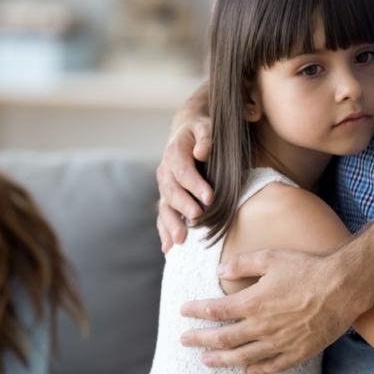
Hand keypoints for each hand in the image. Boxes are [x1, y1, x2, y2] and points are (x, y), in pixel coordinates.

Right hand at [157, 89, 212, 252]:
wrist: (187, 133)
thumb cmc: (201, 131)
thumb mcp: (205, 126)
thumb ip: (205, 137)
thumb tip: (201, 152)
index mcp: (174, 153)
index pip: (183, 171)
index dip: (195, 185)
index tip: (210, 198)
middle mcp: (165, 171)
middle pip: (172, 192)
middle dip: (184, 206)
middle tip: (198, 218)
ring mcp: (164, 187)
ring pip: (165, 207)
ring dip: (171, 224)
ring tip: (180, 240)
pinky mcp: (167, 198)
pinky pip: (163, 215)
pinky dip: (164, 231)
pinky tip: (168, 248)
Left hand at [179, 249, 360, 373]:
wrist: (343, 286)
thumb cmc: (308, 268)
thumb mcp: (271, 257)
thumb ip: (243, 263)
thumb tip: (219, 271)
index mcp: (253, 302)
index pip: (216, 310)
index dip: (197, 311)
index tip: (183, 312)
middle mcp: (263, 326)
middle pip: (224, 338)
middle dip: (200, 340)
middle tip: (184, 341)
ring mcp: (280, 342)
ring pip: (243, 356)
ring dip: (221, 360)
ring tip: (206, 361)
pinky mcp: (298, 351)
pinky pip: (273, 366)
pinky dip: (257, 370)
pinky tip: (248, 371)